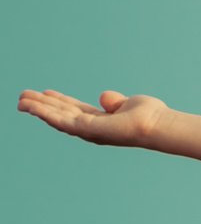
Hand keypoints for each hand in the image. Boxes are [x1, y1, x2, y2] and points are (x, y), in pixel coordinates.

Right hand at [18, 88, 170, 146]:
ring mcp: (87, 130)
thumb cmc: (148, 116)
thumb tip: (103, 97)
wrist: (157, 125)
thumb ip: (114, 102)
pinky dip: (46, 113)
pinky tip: (34, 106)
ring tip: (21, 100)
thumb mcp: (127, 104)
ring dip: (38, 109)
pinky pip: (61, 119)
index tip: (45, 93)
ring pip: (56, 118)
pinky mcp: (86, 129)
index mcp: (98, 121)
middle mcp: (90, 128)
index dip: (58, 102)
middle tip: (22, 97)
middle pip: (60, 115)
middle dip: (41, 106)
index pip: (73, 111)